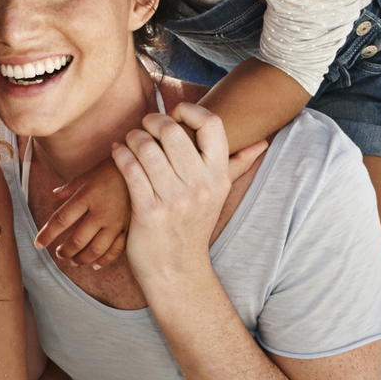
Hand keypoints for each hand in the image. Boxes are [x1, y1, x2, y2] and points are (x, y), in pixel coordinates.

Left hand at [34, 159, 130, 268]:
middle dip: (64, 251)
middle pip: (77, 240)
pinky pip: (115, 250)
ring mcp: (116, 222)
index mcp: (86, 196)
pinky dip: (103, 260)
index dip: (47, 234)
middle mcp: (101, 211)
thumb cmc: (111, 170)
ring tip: (74, 260)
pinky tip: (94, 264)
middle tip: (59, 253)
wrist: (143, 168)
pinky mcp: (128, 228)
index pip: (61, 220)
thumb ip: (70, 188)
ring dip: (81, 259)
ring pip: (95, 250)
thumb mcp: (88, 175)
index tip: (38, 244)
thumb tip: (54, 195)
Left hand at [36, 137, 265, 269]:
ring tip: (130, 140)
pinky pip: (130, 169)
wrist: (177, 269)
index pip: (212, 124)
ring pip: (146, 148)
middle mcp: (199, 186)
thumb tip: (263, 141)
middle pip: (172, 131)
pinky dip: (120, 154)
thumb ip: (238, 164)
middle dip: (152, 121)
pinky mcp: (149, 211)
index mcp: (218, 176)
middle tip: (145, 126)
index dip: (190, 110)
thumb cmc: (194, 225)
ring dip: (132, 137)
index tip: (175, 114)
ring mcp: (174, 199)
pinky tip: (117, 152)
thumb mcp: (220, 194)